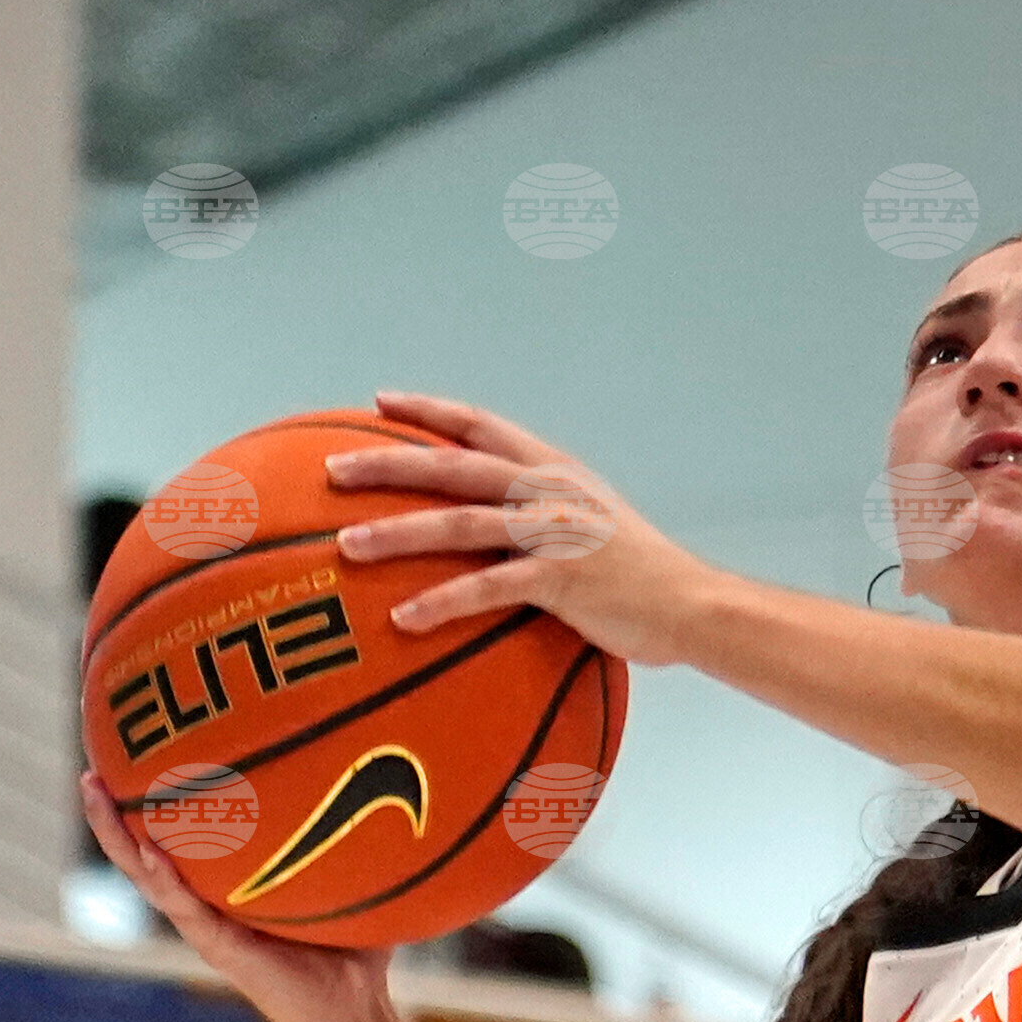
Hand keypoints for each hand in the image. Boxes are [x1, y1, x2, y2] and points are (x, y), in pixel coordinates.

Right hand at [80, 773, 400, 1021]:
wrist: (355, 1009)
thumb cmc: (356, 942)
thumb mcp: (350, 874)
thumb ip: (359, 830)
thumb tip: (402, 766)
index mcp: (225, 888)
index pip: (178, 838)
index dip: (151, 803)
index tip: (128, 756)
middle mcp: (206, 905)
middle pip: (143, 851)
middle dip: (112, 812)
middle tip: (88, 768)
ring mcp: (207, 928)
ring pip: (147, 876)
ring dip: (118, 836)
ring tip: (95, 793)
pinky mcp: (221, 949)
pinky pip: (185, 909)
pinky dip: (166, 878)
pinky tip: (149, 850)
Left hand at [323, 392, 708, 665]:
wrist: (690, 604)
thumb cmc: (636, 574)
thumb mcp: (590, 521)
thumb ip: (541, 511)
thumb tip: (490, 521)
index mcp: (553, 470)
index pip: (480, 425)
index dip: (428, 410)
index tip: (379, 402)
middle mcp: (548, 491)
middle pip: (453, 465)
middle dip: (387, 464)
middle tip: (331, 471)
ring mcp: (554, 532)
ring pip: (460, 523)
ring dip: (398, 533)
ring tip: (346, 547)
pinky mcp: (560, 578)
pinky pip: (488, 587)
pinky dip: (442, 601)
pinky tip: (403, 619)